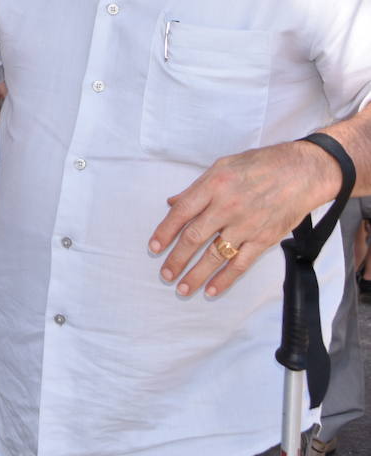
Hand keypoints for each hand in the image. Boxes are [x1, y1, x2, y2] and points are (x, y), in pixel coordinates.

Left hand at [148, 139, 341, 297]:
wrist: (302, 172)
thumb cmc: (260, 165)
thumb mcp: (223, 166)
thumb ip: (197, 188)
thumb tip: (173, 203)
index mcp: (213, 186)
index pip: (181, 212)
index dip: (165, 231)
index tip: (154, 247)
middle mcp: (226, 207)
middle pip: (194, 237)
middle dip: (176, 258)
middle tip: (164, 274)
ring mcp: (246, 225)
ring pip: (215, 255)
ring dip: (196, 274)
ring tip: (182, 288)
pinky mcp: (264, 239)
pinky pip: (241, 263)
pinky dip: (225, 279)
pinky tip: (212, 290)